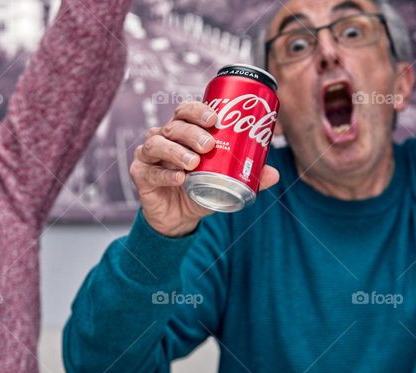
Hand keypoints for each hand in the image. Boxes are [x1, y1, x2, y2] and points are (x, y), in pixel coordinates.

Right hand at [130, 101, 279, 237]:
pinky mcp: (140, 175)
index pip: (185, 111)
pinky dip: (165, 174)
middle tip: (210, 144)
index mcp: (182, 132)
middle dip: (191, 132)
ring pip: (157, 144)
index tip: (216, 118)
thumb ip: (248, 177)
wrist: (179, 219)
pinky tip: (179, 178)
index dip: (198, 109)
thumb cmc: (200, 190)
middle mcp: (163, 138)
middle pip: (173, 126)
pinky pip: (150, 171)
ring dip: (176, 150)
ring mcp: (148, 156)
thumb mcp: (225, 182)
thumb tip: (274, 174)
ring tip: (193, 162)